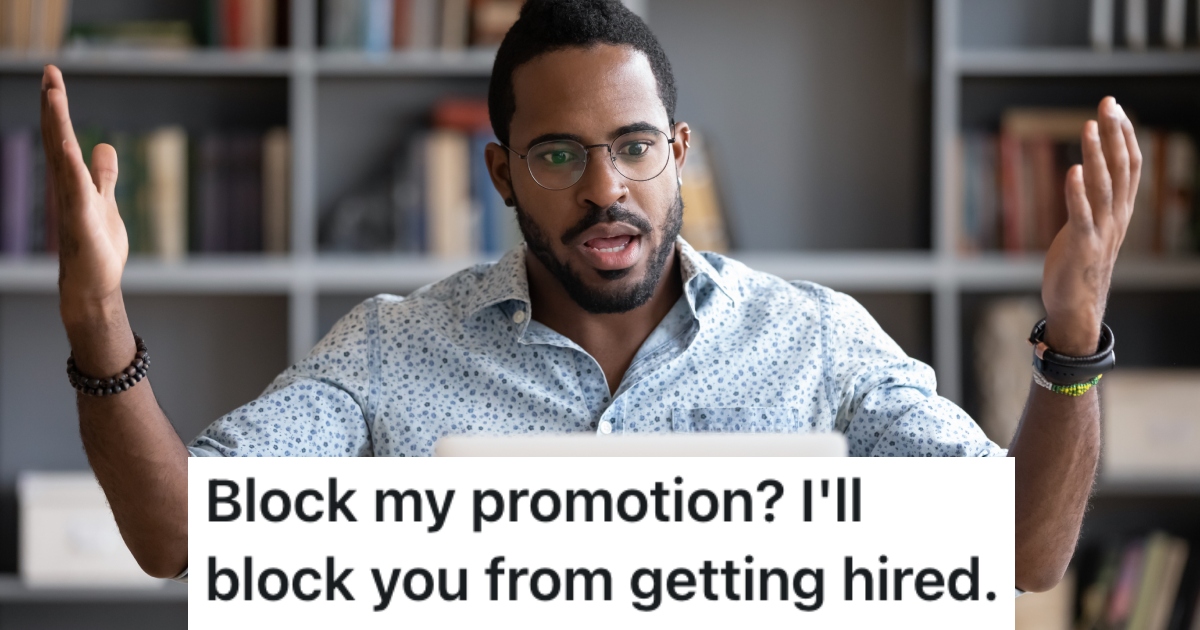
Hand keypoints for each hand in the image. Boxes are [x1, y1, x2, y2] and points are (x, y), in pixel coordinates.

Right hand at [40, 65, 128, 323]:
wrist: (93, 284)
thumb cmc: (97, 246)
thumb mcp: (104, 201)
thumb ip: (103, 175)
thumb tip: (104, 146)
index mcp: (72, 180)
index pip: (62, 136)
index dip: (57, 108)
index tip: (54, 76)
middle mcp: (67, 186)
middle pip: (57, 138)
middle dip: (54, 106)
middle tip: (50, 71)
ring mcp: (71, 202)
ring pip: (62, 156)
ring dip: (58, 126)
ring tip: (54, 94)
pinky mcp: (81, 220)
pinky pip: (76, 189)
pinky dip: (72, 167)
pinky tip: (68, 146)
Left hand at [1041, 97, 1139, 355]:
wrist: (1077, 306)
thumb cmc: (1081, 264)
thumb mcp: (1094, 226)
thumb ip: (1095, 201)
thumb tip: (1088, 170)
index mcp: (1121, 210)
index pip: (1129, 164)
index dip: (1124, 134)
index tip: (1114, 106)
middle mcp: (1116, 217)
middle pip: (1120, 168)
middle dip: (1114, 133)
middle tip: (1108, 102)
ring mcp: (1101, 231)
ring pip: (1103, 186)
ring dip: (1096, 155)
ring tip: (1089, 126)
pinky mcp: (1081, 245)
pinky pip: (1081, 215)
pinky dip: (1077, 192)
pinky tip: (1072, 170)